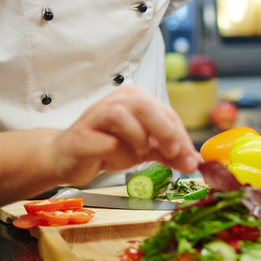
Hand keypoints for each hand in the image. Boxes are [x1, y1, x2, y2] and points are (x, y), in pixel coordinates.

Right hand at [49, 86, 199, 185]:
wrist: (67, 157)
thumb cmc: (105, 146)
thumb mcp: (143, 148)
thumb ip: (168, 153)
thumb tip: (194, 162)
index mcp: (134, 98)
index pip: (166, 112)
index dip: (182, 136)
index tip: (191, 159)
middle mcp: (115, 101)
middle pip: (144, 105)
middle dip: (164, 130)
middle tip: (173, 153)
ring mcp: (95, 116)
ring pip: (123, 119)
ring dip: (136, 141)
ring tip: (136, 155)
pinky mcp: (81, 136)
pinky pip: (106, 143)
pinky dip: (117, 155)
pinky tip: (113, 159)